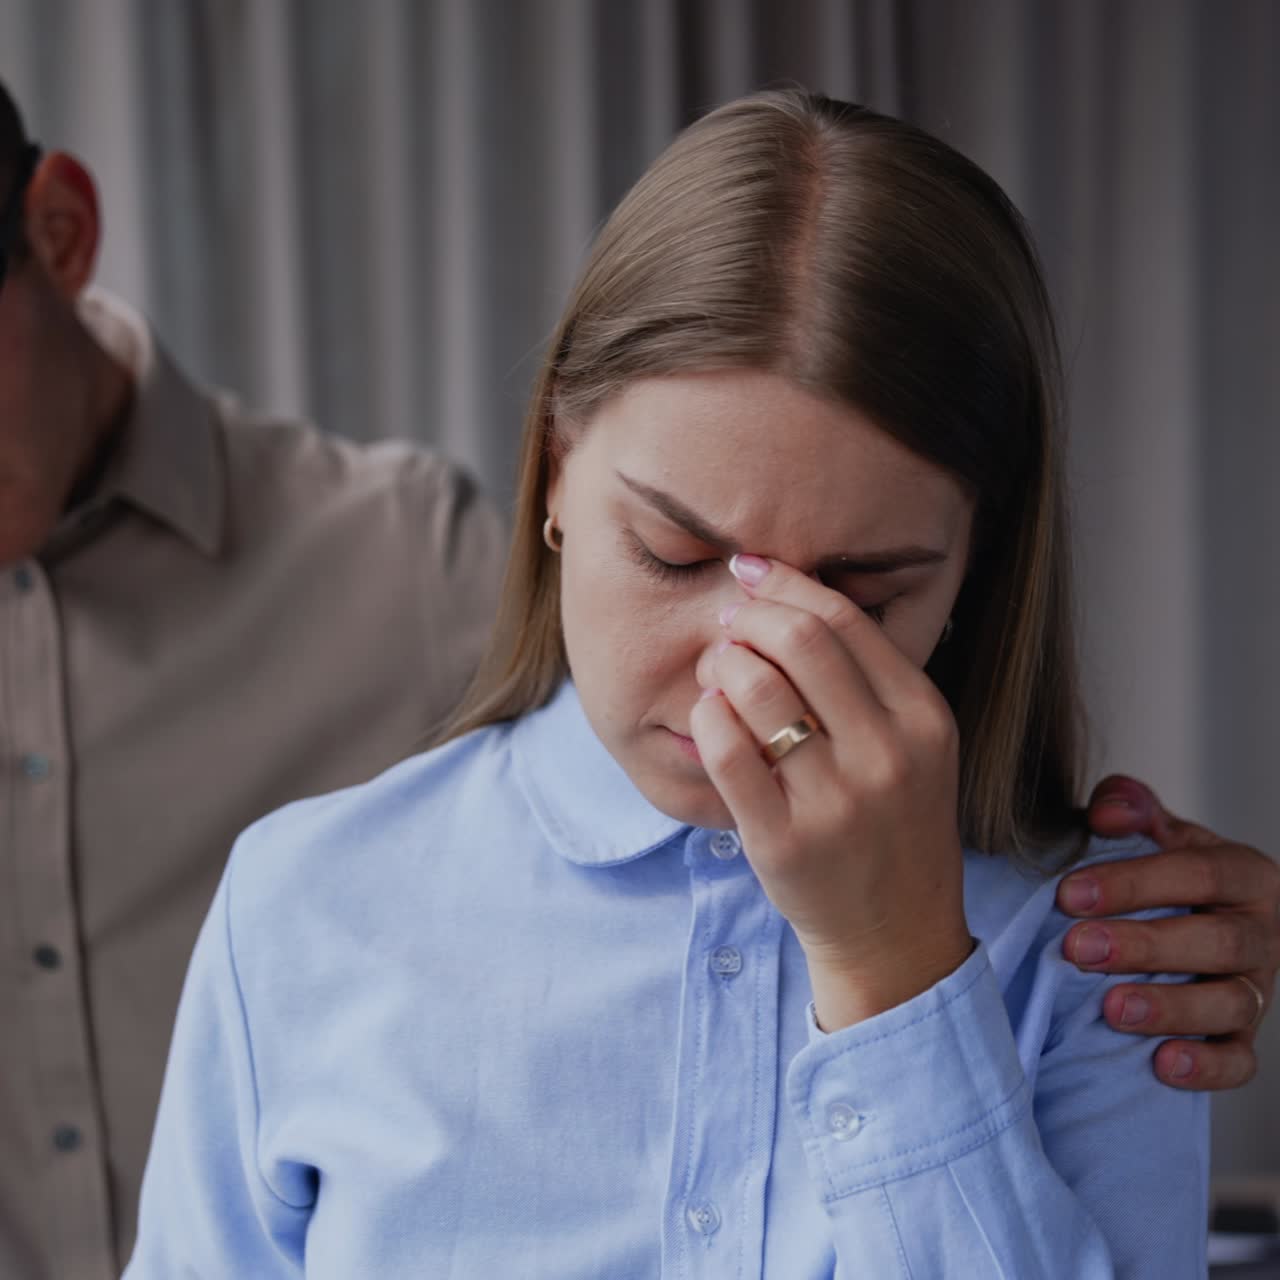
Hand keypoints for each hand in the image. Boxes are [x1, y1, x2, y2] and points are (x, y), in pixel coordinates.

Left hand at [689, 554, 971, 1031]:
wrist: (896, 932)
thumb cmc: (892, 824)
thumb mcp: (912, 746)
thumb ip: (867, 678)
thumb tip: (787, 594)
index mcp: (924, 718)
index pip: (845, 619)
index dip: (785, 582)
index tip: (749, 570)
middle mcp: (887, 754)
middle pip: (799, 640)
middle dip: (748, 616)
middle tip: (729, 623)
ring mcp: (837, 801)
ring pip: (757, 688)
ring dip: (723, 664)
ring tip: (718, 673)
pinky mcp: (783, 840)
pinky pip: (726, 752)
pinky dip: (706, 718)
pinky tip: (709, 717)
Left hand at [1058, 774, 1279, 1089]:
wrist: (1190, 915)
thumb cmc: (1161, 872)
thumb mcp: (1153, 832)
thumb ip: (1130, 808)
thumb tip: (1108, 811)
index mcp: (1243, 874)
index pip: (1198, 874)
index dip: (1134, 883)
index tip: (1070, 894)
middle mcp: (1261, 933)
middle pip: (1217, 941)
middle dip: (1144, 946)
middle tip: (1079, 948)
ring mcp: (1256, 989)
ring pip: (1231, 1004)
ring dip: (1171, 1008)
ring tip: (1113, 1010)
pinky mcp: (1245, 1037)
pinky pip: (1240, 1060)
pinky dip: (1206, 1066)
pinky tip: (1161, 1065)